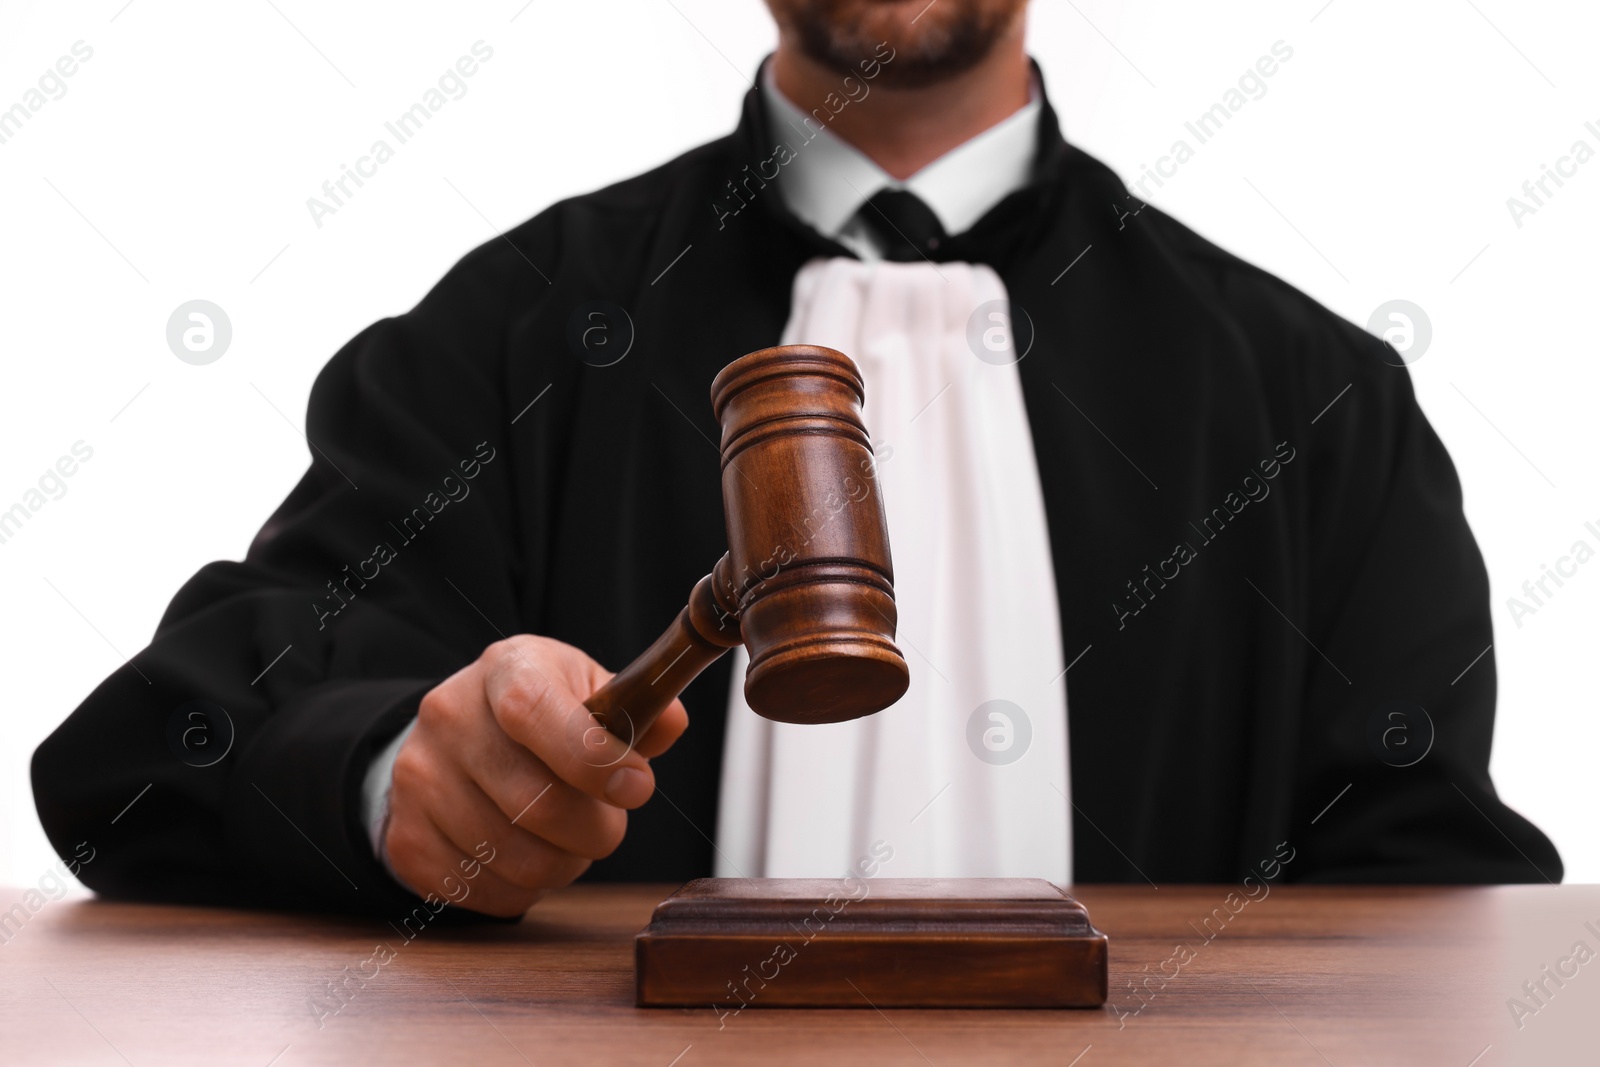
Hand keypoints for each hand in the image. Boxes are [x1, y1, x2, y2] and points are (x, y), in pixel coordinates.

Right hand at [384, 635, 688, 916]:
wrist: (455, 739)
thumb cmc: (538, 716)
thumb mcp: (586, 690)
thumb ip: (635, 710)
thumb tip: (669, 724)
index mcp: (504, 669)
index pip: (533, 710)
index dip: (592, 758)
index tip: (636, 787)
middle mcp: (449, 718)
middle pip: (536, 800)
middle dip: (596, 829)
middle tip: (606, 825)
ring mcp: (420, 780)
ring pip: (516, 857)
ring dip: (565, 863)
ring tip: (569, 841)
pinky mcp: (407, 838)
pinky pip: (485, 890)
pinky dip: (525, 888)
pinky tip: (529, 857)